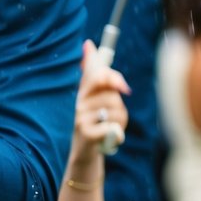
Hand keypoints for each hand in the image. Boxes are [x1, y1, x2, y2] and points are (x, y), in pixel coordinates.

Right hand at [71, 38, 129, 163]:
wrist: (81, 155)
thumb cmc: (90, 123)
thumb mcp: (89, 99)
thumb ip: (92, 73)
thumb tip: (88, 45)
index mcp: (79, 92)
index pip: (95, 75)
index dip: (112, 78)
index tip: (124, 88)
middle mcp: (77, 102)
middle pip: (112, 96)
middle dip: (119, 106)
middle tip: (111, 117)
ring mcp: (79, 118)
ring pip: (116, 111)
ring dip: (119, 122)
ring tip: (108, 129)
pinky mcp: (86, 133)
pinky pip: (113, 126)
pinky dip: (117, 134)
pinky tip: (109, 138)